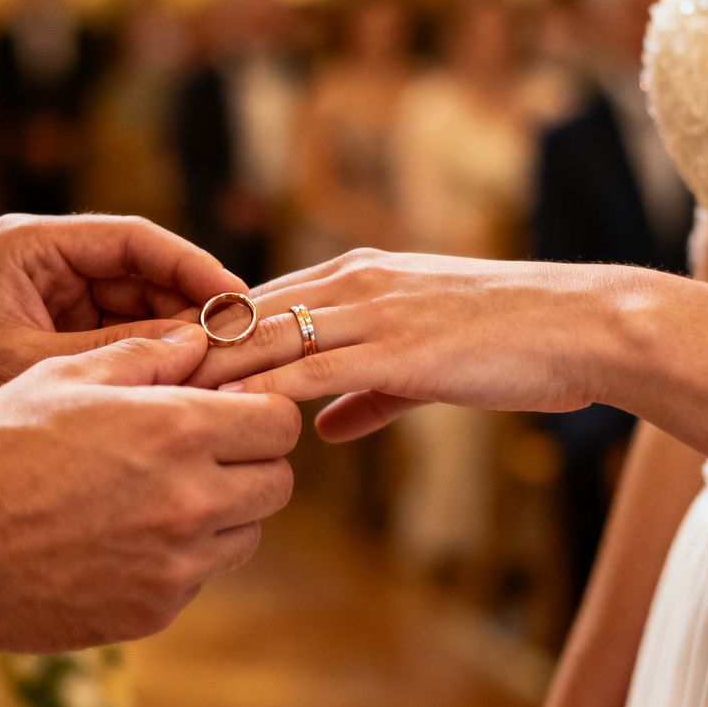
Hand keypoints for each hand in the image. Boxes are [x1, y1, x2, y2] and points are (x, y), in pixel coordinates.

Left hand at [0, 214, 246, 459]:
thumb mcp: (30, 366)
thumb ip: (113, 352)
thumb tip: (198, 346)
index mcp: (30, 245)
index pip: (132, 238)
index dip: (190, 264)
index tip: (234, 296)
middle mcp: (48, 261)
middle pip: (142, 270)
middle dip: (191, 304)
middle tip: (238, 341)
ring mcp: (55, 294)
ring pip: (139, 304)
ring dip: (177, 334)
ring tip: (221, 368)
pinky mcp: (58, 328)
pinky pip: (122, 334)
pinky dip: (152, 356)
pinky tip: (185, 385)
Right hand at [0, 326, 298, 651]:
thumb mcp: (59, 375)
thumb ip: (141, 355)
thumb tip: (196, 340)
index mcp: (176, 430)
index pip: (278, 421)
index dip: (260, 408)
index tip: (230, 406)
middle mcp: (191, 499)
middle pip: (277, 481)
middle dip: (250, 459)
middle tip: (203, 448)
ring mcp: (177, 563)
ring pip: (247, 532)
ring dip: (224, 509)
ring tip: (163, 491)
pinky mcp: (154, 610)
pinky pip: (200, 575)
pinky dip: (183, 555)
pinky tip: (129, 533)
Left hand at [187, 249, 636, 440]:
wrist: (582, 327)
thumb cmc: (512, 344)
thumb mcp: (425, 367)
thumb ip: (367, 395)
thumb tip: (321, 429)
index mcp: (357, 277)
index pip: (259, 303)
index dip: (206, 337)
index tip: (156, 369)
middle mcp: (353, 283)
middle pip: (245, 314)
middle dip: (186, 350)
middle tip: (125, 382)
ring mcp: (372, 310)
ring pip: (265, 338)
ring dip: (207, 371)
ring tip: (151, 401)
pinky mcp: (395, 347)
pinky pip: (309, 369)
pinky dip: (261, 393)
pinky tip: (225, 419)